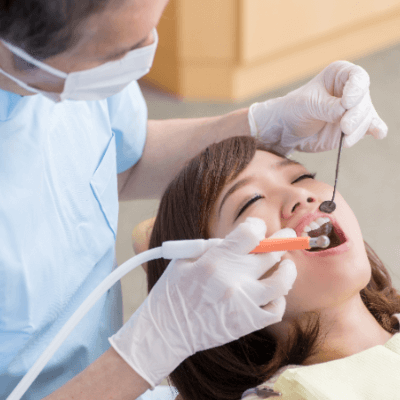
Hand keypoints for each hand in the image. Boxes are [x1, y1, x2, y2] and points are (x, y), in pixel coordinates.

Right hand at [109, 217, 296, 387]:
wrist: (166, 331)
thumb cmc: (172, 292)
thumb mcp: (183, 259)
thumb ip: (212, 246)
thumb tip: (240, 239)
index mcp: (214, 261)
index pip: (250, 235)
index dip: (257, 226)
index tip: (257, 227)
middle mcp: (232, 280)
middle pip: (270, 254)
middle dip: (281, 240)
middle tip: (288, 235)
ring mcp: (243, 303)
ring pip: (281, 282)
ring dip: (288, 269)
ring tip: (287, 263)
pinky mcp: (247, 323)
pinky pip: (276, 310)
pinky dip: (280, 298)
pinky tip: (275, 291)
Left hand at [248, 61, 387, 153]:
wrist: (286, 130)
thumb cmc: (294, 110)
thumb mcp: (307, 105)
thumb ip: (327, 107)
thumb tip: (345, 111)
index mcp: (339, 75)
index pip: (357, 77)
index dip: (356, 90)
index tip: (347, 103)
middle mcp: (350, 91)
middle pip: (364, 100)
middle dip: (356, 115)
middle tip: (345, 127)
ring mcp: (353, 110)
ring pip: (367, 117)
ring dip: (359, 129)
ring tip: (346, 140)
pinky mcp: (354, 127)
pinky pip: (371, 127)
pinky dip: (376, 130)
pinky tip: (378, 133)